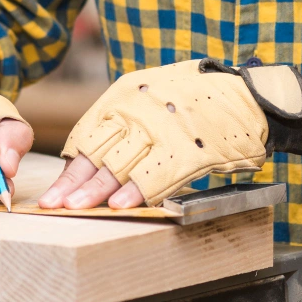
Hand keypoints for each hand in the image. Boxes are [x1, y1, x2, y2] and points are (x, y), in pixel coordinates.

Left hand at [39, 58, 301, 207]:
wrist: (249, 96)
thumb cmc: (199, 98)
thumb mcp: (154, 92)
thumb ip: (125, 117)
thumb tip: (93, 154)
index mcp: (128, 91)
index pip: (88, 133)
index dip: (71, 166)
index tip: (56, 189)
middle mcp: (141, 107)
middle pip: (98, 150)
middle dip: (74, 183)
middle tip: (52, 205)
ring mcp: (164, 127)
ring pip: (120, 164)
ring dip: (96, 191)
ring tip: (75, 210)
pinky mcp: (188, 148)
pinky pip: (155, 175)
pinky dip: (136, 193)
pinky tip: (120, 207)